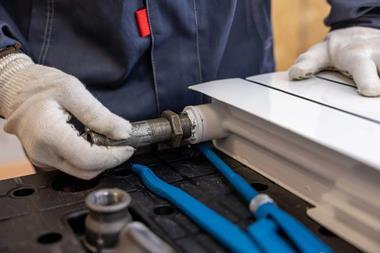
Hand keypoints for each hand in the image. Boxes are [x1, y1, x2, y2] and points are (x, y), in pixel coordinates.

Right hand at [0, 53, 133, 178]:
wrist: (15, 88)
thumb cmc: (41, 85)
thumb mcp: (73, 90)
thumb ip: (99, 114)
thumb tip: (123, 133)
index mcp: (48, 135)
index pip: (88, 159)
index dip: (113, 156)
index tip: (128, 147)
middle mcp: (42, 153)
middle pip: (86, 171)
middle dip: (109, 160)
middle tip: (122, 144)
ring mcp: (42, 159)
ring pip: (80, 172)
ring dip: (100, 160)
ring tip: (108, 141)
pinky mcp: (44, 159)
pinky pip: (72, 166)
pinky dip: (88, 158)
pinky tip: (93, 142)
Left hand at [289, 27, 379, 96]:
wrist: (357, 35)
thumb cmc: (335, 51)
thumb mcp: (318, 55)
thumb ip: (307, 64)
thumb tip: (295, 73)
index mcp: (356, 54)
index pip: (363, 66)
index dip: (368, 79)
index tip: (370, 91)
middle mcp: (377, 51)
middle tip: (374, 93)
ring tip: (374, 105)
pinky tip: (376, 105)